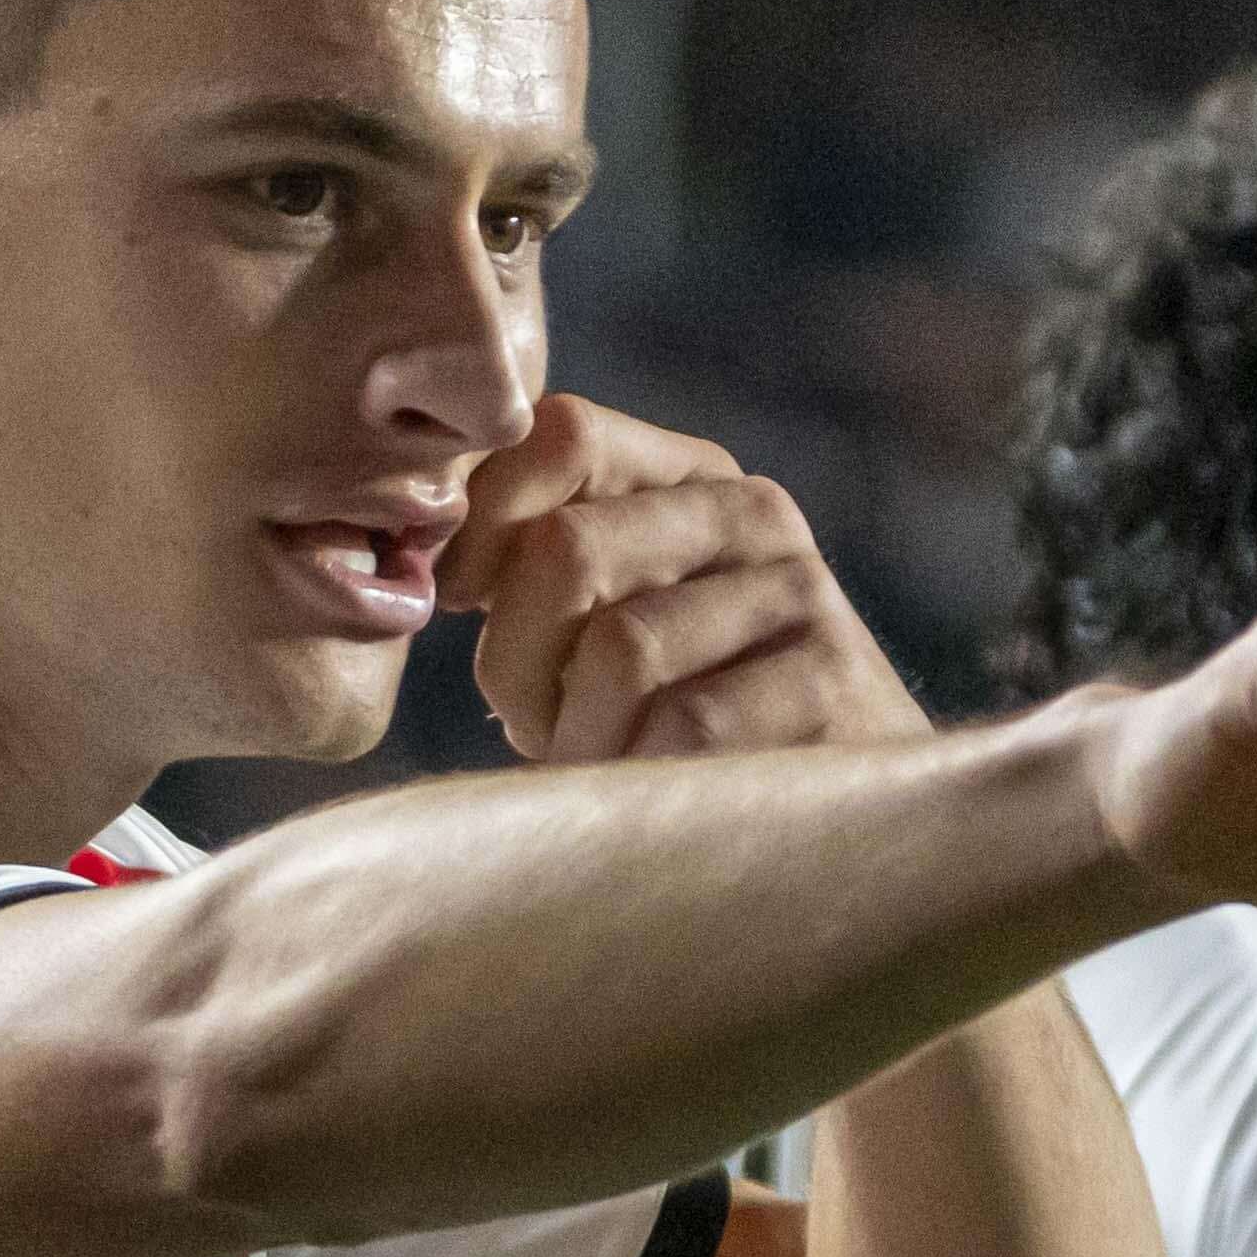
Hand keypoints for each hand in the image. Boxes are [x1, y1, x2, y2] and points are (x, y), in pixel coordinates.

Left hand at [442, 392, 924, 760]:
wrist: (836, 823)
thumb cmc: (681, 728)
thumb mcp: (605, 624)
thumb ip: (535, 567)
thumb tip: (420, 552)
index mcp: (685, 478)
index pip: (562, 433)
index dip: (482, 519)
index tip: (457, 600)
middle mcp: (751, 513)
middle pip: (570, 550)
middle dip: (518, 659)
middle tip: (534, 726)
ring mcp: (799, 593)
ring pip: (621, 648)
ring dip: (578, 736)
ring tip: (599, 770)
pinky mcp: (831, 681)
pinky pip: (684, 725)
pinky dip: (641, 775)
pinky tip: (655, 798)